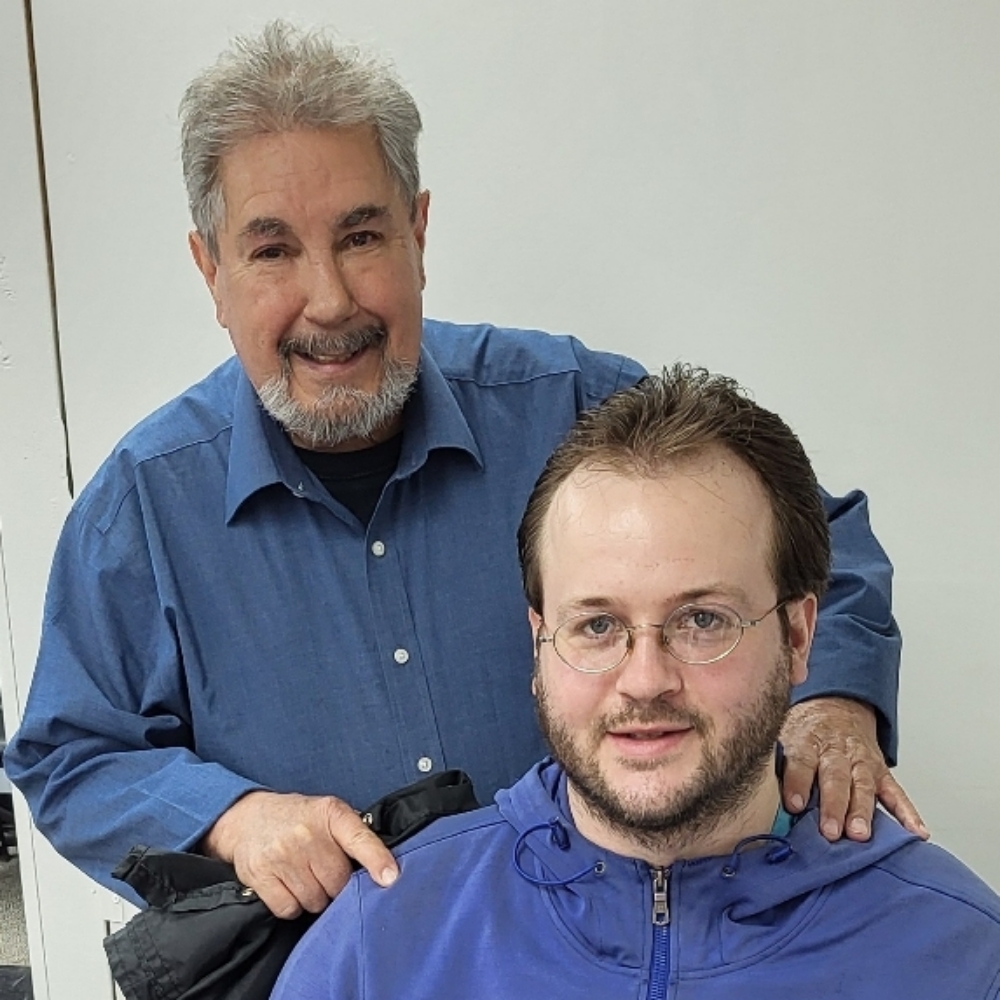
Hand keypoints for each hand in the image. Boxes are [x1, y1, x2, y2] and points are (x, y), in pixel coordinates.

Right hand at [202, 790, 398, 918]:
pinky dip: (292, 905)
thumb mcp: (328, 812)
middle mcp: (307, 832)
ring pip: (315, 900)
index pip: (359, 838)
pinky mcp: (261, 875)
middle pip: (338, 882)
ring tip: (304, 876)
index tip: (390, 878)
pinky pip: (290, 910)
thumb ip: (353, 834)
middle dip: (336, 885)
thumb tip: (382, 868)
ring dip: (314, 897)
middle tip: (324, 872)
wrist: (248, 818)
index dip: (377, 859)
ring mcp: (282, 854)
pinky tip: (288, 886)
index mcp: (330, 813)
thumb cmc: (298, 819)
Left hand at [780, 696, 928, 842]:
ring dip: (862, 812)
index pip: (801, 760)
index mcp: (808, 741)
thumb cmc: (804, 731)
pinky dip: (907, 812)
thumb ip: (774, 760)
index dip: (797, 782)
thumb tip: (753, 791)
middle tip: (830, 831)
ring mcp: (861, 762)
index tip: (794, 804)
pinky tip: (916, 831)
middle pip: (836, 777)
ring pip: (864, 786)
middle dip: (833, 805)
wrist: (835, 707)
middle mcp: (836, 751)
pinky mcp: (880, 771)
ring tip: (861, 835)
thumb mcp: (783, 735)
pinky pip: (896, 792)